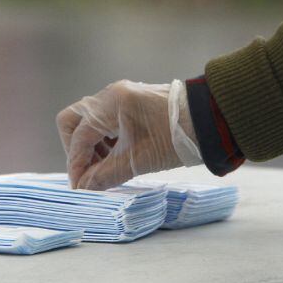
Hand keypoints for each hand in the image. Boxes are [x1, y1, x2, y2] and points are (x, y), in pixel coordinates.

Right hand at [56, 80, 200, 190]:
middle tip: (88, 172)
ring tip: (104, 168)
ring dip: (90, 145)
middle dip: (75, 149)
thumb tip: (83, 188)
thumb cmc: (176, 138)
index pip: (79, 137)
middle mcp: (111, 95)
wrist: (210, 119)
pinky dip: (103, 139)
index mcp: (111, 104)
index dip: (76, 164)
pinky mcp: (130, 102)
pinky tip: (115, 156)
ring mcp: (120, 96)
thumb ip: (106, 175)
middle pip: (73, 120)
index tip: (79, 187)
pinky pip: (103, 119)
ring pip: (87, 120)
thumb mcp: (139, 160)